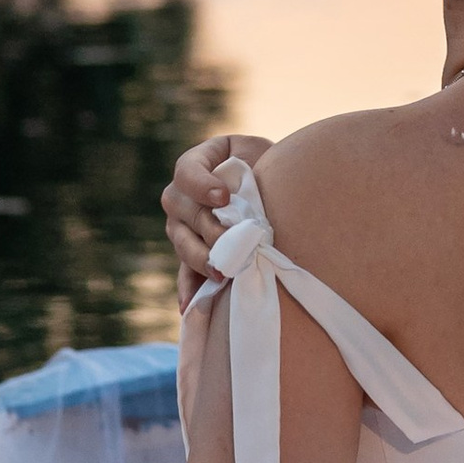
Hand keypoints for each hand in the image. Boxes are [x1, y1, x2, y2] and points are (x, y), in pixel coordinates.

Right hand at [162, 131, 271, 308]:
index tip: (223, 197)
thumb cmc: (273, 167)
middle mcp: (184, 194)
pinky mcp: (194, 253)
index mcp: (199, 162)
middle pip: (180, 208)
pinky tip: (188, 306)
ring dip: (201, 257)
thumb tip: (234, 200)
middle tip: (231, 240)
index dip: (200, 185)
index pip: (186, 171)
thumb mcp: (260, 156)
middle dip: (207, 226)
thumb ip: (246, 171)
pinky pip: (185, 271)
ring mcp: (184, 226)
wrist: (283, 190)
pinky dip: (188, 288)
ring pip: (182, 241)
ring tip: (221, 271)